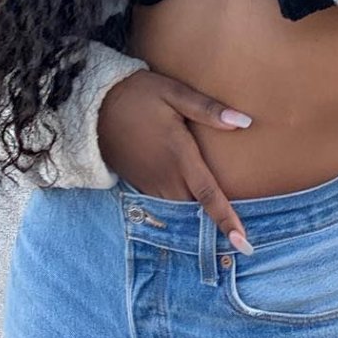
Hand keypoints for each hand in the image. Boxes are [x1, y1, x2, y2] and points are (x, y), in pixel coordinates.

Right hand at [96, 69, 254, 251]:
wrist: (94, 106)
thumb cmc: (139, 95)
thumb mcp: (175, 93)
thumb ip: (208, 110)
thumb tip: (244, 122)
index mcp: (179, 157)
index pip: (208, 195)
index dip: (226, 220)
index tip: (243, 244)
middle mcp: (165, 176)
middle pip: (195, 211)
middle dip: (215, 227)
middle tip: (241, 243)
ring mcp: (150, 182)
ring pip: (179, 211)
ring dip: (198, 222)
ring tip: (222, 233)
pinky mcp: (139, 183)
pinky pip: (165, 204)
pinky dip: (181, 211)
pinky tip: (193, 210)